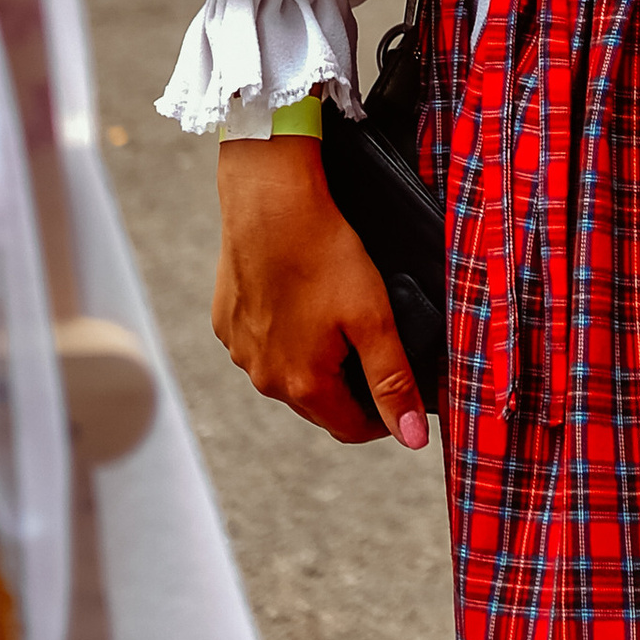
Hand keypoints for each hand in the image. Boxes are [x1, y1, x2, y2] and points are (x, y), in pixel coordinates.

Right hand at [214, 136, 431, 450]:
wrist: (269, 200)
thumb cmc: (324, 254)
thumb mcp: (373, 319)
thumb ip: (393, 382)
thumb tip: (413, 439)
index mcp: (301, 385)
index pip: (351, 429)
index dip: (384, 417)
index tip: (403, 393)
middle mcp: (262, 377)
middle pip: (317, 405)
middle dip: (350, 390)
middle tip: (376, 351)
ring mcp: (238, 350)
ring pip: (287, 373)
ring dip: (314, 363)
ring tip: (339, 322)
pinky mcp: (225, 321)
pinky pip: (261, 343)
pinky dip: (284, 335)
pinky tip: (301, 302)